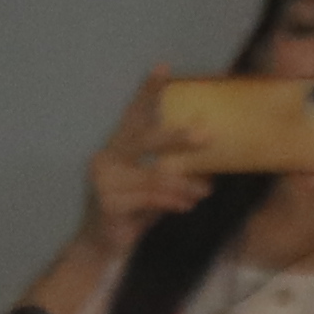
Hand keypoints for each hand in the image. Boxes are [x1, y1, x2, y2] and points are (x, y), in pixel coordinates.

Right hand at [75, 73, 218, 250]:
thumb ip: (175, 171)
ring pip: (153, 175)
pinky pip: (149, 197)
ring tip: (203, 192)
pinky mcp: (107, 201)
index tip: (163, 67)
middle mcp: (106, 158)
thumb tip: (210, 162)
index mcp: (117, 148)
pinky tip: (185, 206)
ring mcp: (103, 180)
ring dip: (182, 184)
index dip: (147, 93)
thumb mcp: (157, 186)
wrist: (103, 247)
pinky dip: (171, 201)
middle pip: (144, 139)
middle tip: (206, 136)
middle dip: (176, 137)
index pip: (133, 116)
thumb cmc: (133, 212)